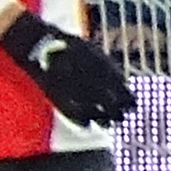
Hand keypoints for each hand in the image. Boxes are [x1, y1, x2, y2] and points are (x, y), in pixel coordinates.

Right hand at [0, 7, 136, 125]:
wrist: (39, 45)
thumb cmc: (68, 46)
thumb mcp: (93, 52)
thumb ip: (109, 68)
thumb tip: (122, 82)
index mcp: (103, 71)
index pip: (123, 92)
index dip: (129, 102)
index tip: (131, 106)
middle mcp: (91, 83)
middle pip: (112, 106)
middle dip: (118, 113)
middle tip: (120, 117)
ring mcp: (75, 92)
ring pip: (95, 114)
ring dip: (103, 120)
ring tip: (107, 124)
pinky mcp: (59, 99)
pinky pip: (74, 116)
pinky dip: (83, 122)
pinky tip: (86, 124)